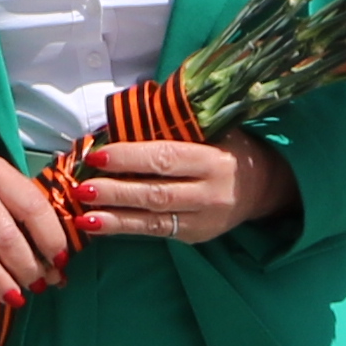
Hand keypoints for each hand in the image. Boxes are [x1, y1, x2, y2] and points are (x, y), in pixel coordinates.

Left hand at [67, 136, 291, 248]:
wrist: (263, 187)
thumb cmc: (229, 150)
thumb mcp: (215, 130)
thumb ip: (178, 124)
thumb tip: (128, 109)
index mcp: (213, 160)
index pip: (166, 158)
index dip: (130, 157)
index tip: (98, 154)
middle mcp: (209, 192)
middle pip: (158, 193)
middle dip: (117, 191)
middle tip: (82, 186)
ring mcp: (202, 218)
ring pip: (154, 220)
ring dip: (114, 217)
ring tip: (82, 214)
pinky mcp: (194, 236)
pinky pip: (155, 232)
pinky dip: (124, 228)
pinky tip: (96, 226)